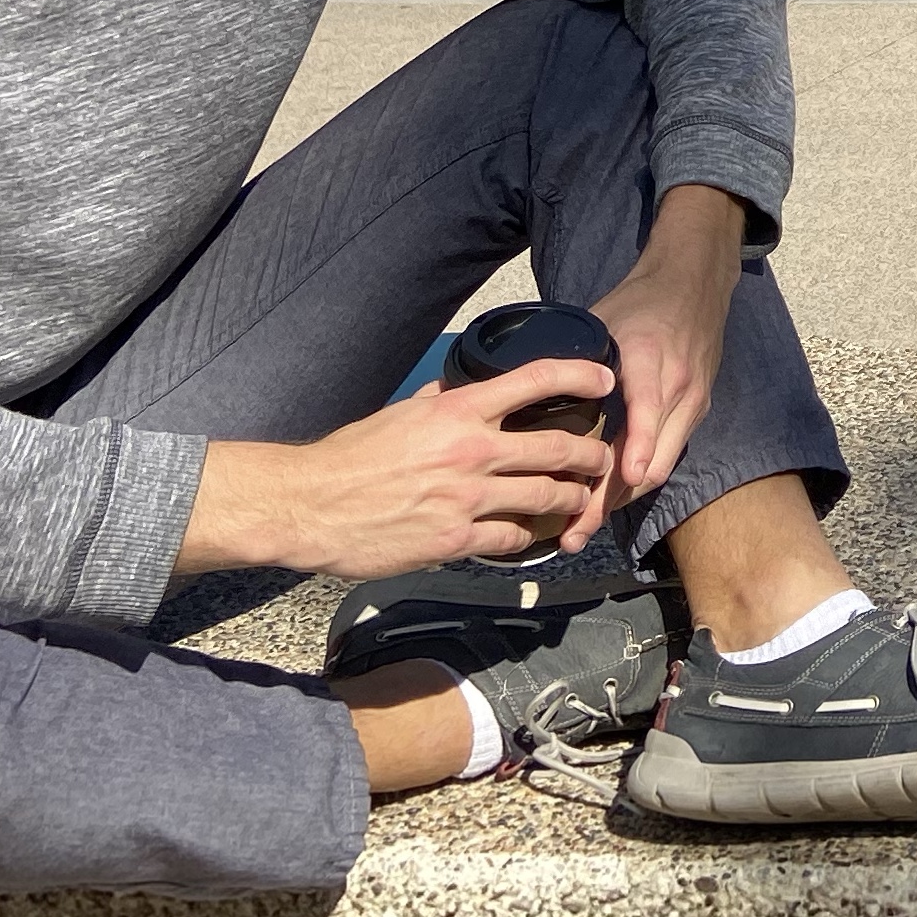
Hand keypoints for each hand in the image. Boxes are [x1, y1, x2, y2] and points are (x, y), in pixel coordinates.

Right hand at [179, 363, 616, 577]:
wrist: (311, 505)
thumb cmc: (351, 456)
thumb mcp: (400, 412)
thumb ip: (441, 401)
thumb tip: (465, 388)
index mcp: (457, 411)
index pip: (536, 380)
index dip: (580, 377)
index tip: (605, 381)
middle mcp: (472, 451)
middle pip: (559, 448)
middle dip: (593, 455)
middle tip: (604, 458)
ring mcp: (468, 498)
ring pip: (547, 497)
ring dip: (572, 499)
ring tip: (581, 500)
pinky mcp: (457, 539)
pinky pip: (513, 538)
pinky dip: (527, 536)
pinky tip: (529, 535)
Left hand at [592, 185, 749, 502]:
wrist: (696, 285)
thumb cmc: (641, 301)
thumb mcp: (602, 321)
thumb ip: (572, 360)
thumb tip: (517, 391)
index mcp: (649, 361)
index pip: (646, 412)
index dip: (634, 451)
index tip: (616, 482)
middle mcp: (677, 388)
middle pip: (651, 460)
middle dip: (611, 501)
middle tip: (572, 531)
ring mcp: (692, 404)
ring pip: (659, 467)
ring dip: (621, 499)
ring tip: (581, 526)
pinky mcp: (697, 413)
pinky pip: (666, 456)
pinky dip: (636, 479)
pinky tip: (607, 497)